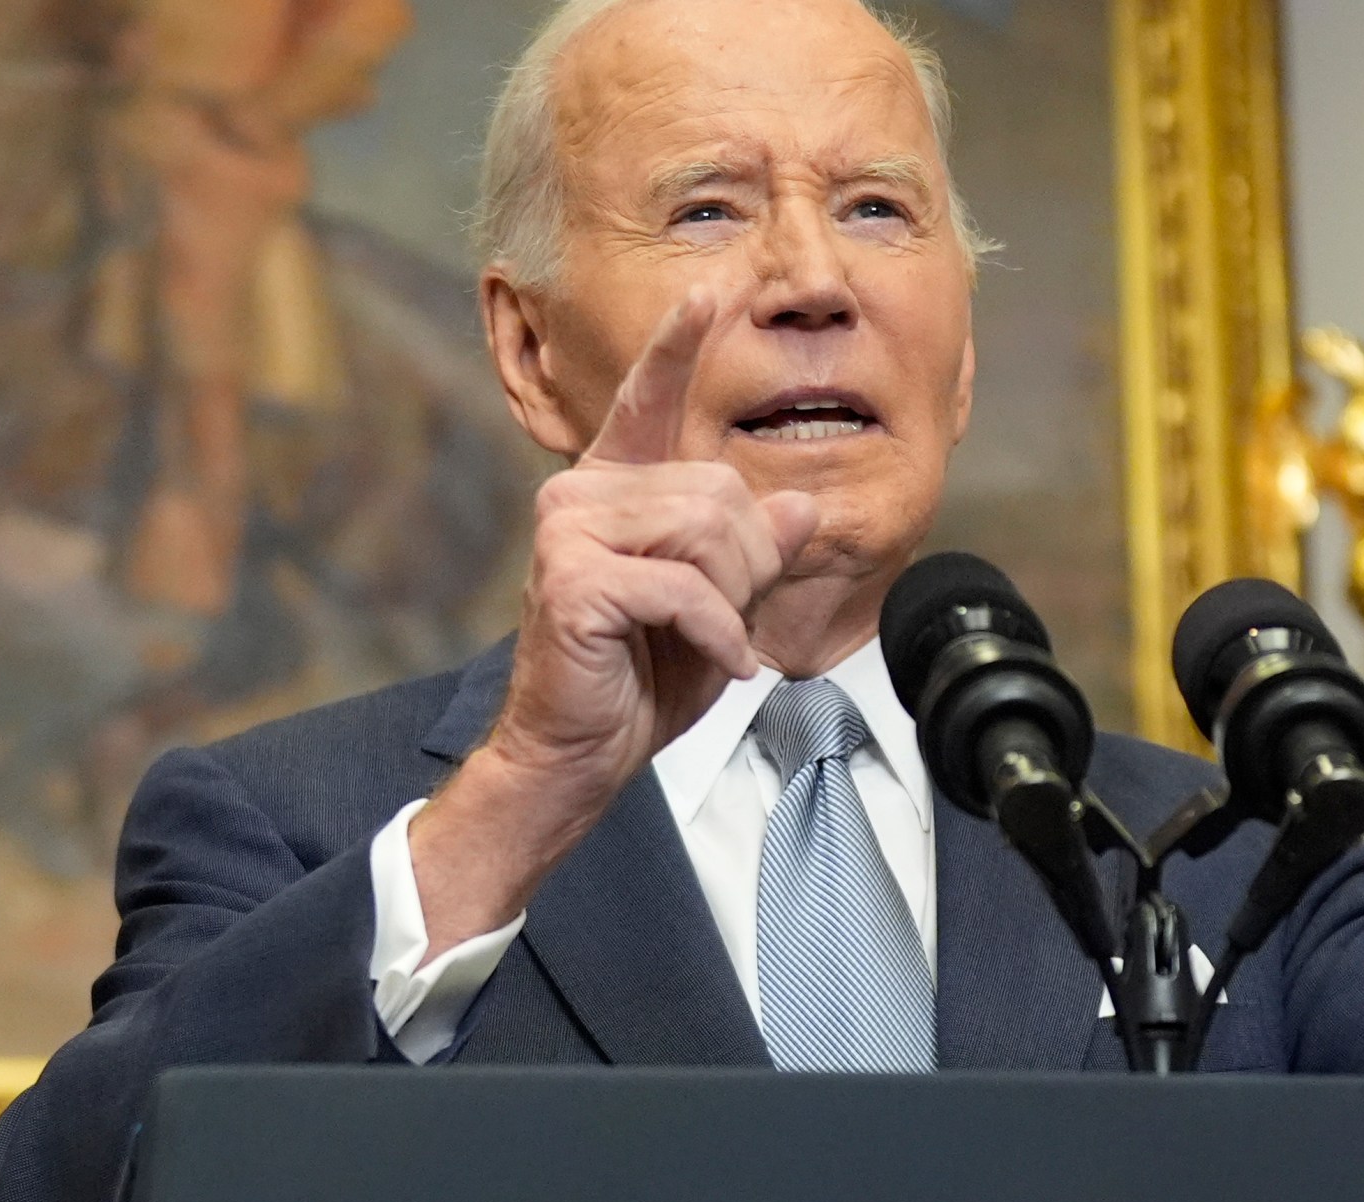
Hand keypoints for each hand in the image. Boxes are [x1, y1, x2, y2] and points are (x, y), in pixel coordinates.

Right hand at [409, 288, 818, 947]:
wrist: (580, 754)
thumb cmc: (641, 680)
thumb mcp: (719, 608)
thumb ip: (754, 554)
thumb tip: (795, 503)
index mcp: (615, 490)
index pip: (652, 401)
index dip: (681, 343)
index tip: (714, 286)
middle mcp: (582, 495)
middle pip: (719, 490)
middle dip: (746, 565)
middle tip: (721, 619)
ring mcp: (568, 530)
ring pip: (708, 533)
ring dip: (730, 600)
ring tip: (707, 638)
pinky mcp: (572, 577)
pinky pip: (687, 588)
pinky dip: (718, 633)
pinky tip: (717, 662)